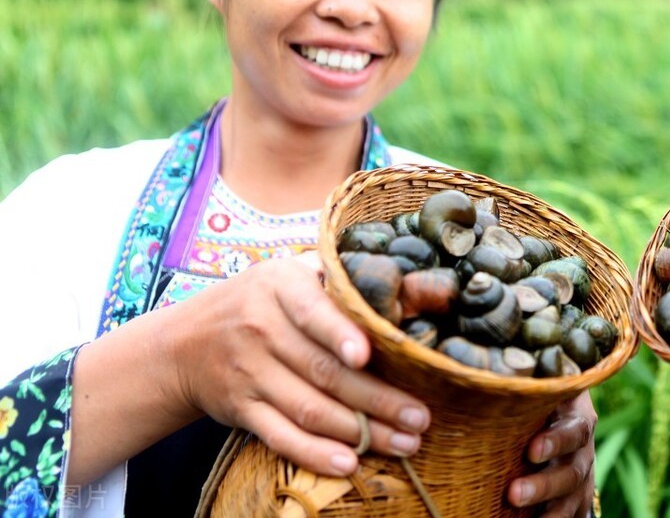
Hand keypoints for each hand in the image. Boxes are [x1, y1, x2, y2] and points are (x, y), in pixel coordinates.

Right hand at [169, 254, 430, 476]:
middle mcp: (261, 328)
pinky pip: (280, 436)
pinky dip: (315, 453)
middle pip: (323, 370)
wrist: (182, 344)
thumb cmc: (259, 301)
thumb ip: (335, 277)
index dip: (339, 334)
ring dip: (361, 431)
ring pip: (309, 408)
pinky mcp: (241, 409)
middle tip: (420, 417)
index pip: (311, 311)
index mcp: (279, 286)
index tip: (366, 355)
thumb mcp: (287, 273)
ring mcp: (248, 372)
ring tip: (405, 442)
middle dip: (377, 398)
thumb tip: (405, 290)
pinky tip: (350, 463)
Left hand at [507, 390, 596, 516]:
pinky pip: (569, 516)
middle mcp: (583, 450)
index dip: (557, 442)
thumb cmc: (536, 399)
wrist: (558, 422)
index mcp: (576, 416)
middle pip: (571, 472)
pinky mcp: (576, 501)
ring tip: (516, 509)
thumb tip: (476, 375)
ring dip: (546, 511)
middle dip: (543, 486)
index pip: (575, 429)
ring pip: (570, 500)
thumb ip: (515, 383)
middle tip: (513, 493)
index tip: (531, 451)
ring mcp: (581, 479)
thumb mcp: (536, 390)